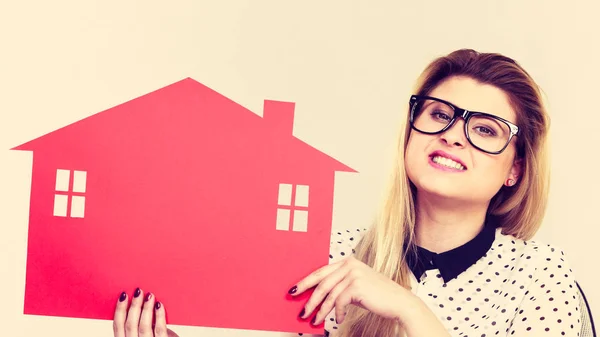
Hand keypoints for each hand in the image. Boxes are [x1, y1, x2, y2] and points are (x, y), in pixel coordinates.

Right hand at [113, 288, 178, 336]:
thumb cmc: (154, 336)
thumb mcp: (142, 331)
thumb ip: (138, 321)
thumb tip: (140, 298)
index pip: (118, 326)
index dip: (120, 310)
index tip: (124, 295)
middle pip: (130, 325)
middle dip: (134, 306)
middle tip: (139, 292)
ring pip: (144, 326)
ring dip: (146, 309)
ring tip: (150, 296)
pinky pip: (160, 329)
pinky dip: (159, 316)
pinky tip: (159, 306)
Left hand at [289, 256, 411, 325]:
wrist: (399, 303)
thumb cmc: (376, 297)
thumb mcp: (355, 287)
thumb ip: (339, 286)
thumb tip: (318, 296)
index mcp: (348, 261)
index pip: (321, 271)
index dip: (306, 282)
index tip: (294, 291)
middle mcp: (349, 264)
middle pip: (321, 282)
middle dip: (309, 298)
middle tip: (301, 312)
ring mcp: (353, 273)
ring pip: (329, 294)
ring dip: (320, 310)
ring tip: (315, 321)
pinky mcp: (357, 285)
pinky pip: (340, 302)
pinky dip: (338, 313)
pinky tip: (339, 320)